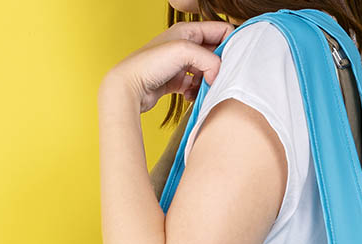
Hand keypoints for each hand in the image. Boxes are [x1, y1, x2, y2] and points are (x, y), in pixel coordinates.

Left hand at [101, 20, 235, 112]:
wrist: (128, 88)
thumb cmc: (149, 65)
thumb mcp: (185, 51)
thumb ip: (210, 59)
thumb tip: (218, 74)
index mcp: (188, 30)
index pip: (222, 31)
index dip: (231, 45)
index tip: (233, 62)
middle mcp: (185, 45)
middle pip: (216, 54)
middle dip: (219, 67)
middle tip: (218, 78)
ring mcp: (181, 64)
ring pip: (207, 72)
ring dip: (208, 82)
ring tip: (200, 88)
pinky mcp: (176, 80)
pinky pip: (196, 86)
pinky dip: (196, 92)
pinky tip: (188, 95)